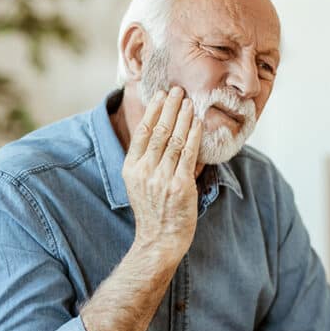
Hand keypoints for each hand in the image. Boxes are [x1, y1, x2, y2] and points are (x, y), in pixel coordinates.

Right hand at [122, 86, 202, 264]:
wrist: (160, 240)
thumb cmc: (153, 211)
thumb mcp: (140, 184)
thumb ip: (149, 160)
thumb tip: (165, 132)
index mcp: (131, 169)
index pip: (142, 132)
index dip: (153, 111)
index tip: (161, 95)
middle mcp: (145, 171)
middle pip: (158, 131)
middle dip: (170, 107)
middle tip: (178, 90)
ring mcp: (162, 178)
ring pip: (174, 139)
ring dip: (183, 117)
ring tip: (189, 102)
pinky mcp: (180, 185)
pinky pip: (188, 154)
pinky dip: (193, 135)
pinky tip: (197, 122)